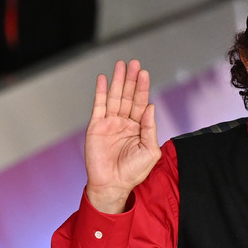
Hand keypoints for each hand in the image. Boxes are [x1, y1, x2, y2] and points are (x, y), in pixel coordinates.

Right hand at [85, 59, 160, 212]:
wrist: (112, 184)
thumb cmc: (133, 173)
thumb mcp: (150, 152)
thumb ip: (151, 129)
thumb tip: (151, 107)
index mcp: (139, 129)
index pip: (142, 104)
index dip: (143, 88)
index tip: (145, 74)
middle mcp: (124, 123)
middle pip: (129, 96)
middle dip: (132, 80)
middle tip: (135, 63)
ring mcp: (110, 124)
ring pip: (115, 97)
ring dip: (118, 81)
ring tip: (121, 65)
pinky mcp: (96, 126)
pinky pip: (99, 105)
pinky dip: (100, 92)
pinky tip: (103, 79)